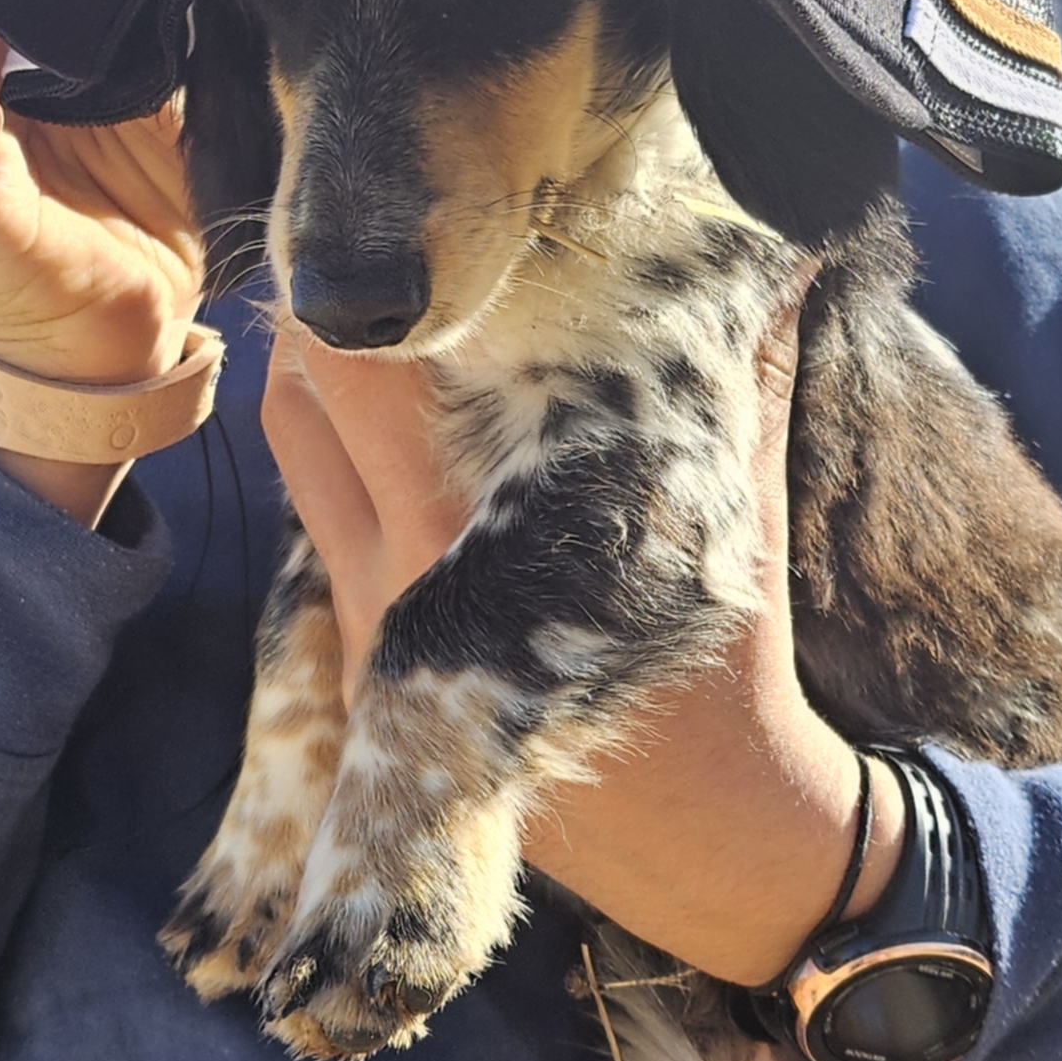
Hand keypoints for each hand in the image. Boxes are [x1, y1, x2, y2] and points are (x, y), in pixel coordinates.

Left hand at [263, 285, 903, 984]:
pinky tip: (393, 420)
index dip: (362, 288)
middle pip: (299, 398)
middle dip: (326, 318)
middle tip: (374, 255)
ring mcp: (362, 621)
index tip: (398, 224)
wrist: (706, 837)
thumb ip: (737, 376)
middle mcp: (393, 571)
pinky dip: (333, 451)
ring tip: (376, 322)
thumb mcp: (732, 512)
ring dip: (317, 379)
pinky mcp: (358, 660)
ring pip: (293, 453)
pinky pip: (315, 514)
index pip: (360, 370)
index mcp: (470, 527)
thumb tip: (768, 262)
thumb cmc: (728, 665)